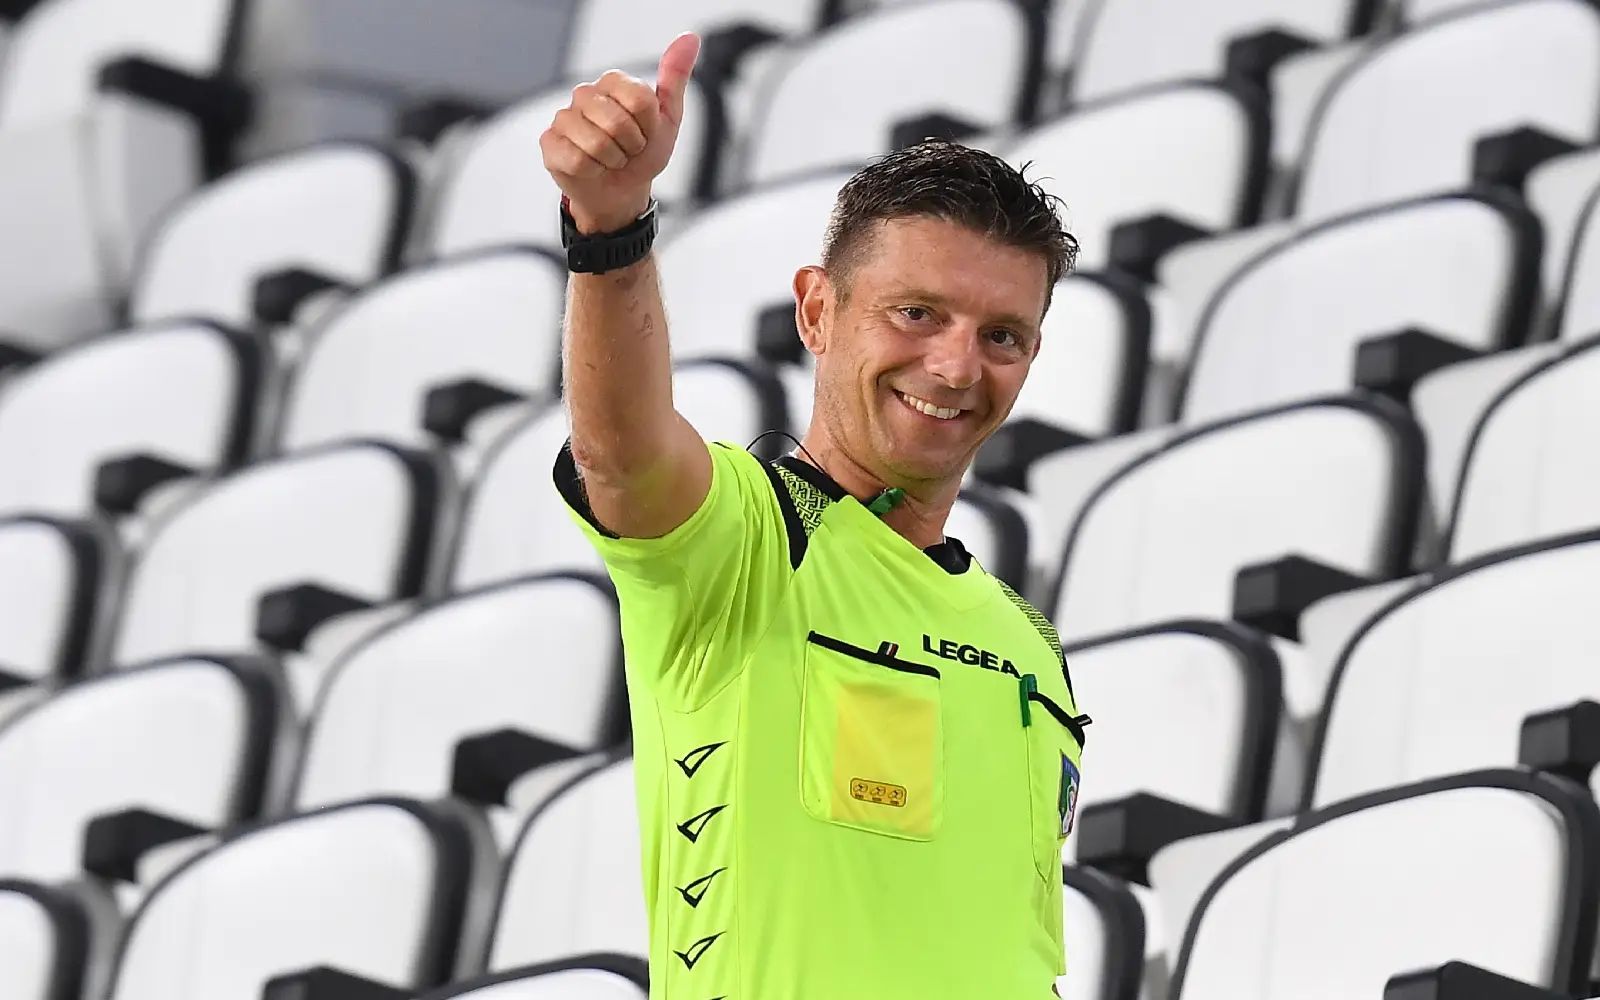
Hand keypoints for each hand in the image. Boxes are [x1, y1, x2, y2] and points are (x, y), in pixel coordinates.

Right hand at [541, 32, 700, 233]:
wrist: (622, 191)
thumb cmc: (642, 154)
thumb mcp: (668, 118)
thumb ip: (675, 78)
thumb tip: (689, 39)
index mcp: (613, 82)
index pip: (640, 100)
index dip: (648, 126)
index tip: (645, 132)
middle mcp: (585, 94)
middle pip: (618, 122)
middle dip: (631, 147)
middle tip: (627, 149)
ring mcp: (564, 117)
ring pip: (597, 143)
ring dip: (613, 161)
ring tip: (610, 159)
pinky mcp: (550, 143)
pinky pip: (577, 160)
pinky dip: (592, 171)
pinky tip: (592, 168)